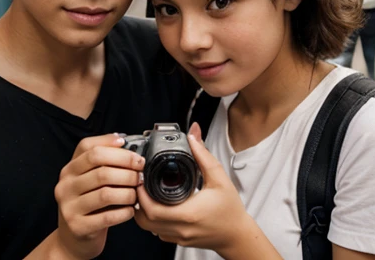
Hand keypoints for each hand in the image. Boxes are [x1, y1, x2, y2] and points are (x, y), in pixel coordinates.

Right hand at [54, 133, 144, 258]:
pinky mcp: (78, 226)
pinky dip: (124, 212)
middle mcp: (66, 185)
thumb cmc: (88, 200)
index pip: (91, 149)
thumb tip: (121, 139)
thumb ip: (103, 158)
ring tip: (137, 192)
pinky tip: (131, 209)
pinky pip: (108, 217)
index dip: (116, 149)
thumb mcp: (89, 176)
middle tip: (140, 174)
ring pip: (106, 194)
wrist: (74, 235)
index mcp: (70, 168)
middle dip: (127, 171)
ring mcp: (69, 206)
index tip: (134, 154)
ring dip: (128, 192)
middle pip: (101, 170)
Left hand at [134, 123, 248, 257]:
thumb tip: (193, 134)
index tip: (141, 178)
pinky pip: (158, 231)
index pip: (152, 209)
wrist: (237, 235)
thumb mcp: (219, 177)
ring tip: (146, 192)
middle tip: (140, 183)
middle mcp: (180, 228)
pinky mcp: (179, 240)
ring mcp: (178, 237)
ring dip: (142, 211)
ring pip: (148, 228)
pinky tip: (157, 204)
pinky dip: (152, 219)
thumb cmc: (230, 209)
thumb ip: (203, 154)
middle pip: (145, 220)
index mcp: (188, 213)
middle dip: (138, 200)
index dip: (141, 194)